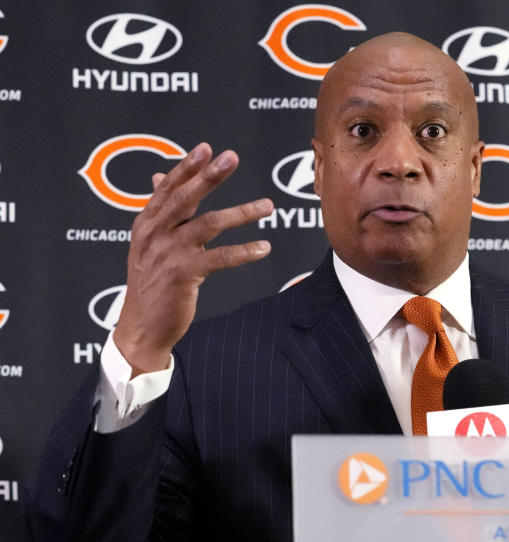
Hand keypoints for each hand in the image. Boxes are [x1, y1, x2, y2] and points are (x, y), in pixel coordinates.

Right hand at [113, 143, 272, 375]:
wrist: (142, 326)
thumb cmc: (151, 282)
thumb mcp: (148, 243)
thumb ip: (160, 211)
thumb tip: (160, 175)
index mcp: (146, 223)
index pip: (167, 188)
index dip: (187, 167)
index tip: (207, 148)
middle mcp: (155, 234)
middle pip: (186, 198)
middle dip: (210, 176)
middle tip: (232, 157)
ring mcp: (169, 254)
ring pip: (209, 224)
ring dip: (242, 213)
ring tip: (268, 205)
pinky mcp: (184, 275)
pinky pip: (220, 257)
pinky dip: (244, 251)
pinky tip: (264, 247)